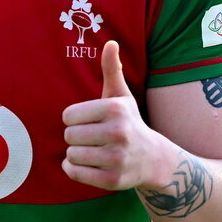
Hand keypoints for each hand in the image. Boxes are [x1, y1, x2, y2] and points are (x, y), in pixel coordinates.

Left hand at [61, 40, 172, 190]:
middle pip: (68, 135)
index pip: (68, 115)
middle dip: (76, 137)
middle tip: (93, 138)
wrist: (153, 159)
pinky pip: (75, 173)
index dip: (74, 119)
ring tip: (93, 151)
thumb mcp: (121, 96)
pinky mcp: (113, 180)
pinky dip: (74, 169)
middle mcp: (118, 133)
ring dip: (76, 154)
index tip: (90, 121)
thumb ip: (112, 70)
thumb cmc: (129, 122)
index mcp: (115, 109)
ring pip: (71, 155)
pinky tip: (87, 164)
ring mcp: (116, 158)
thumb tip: (110, 42)